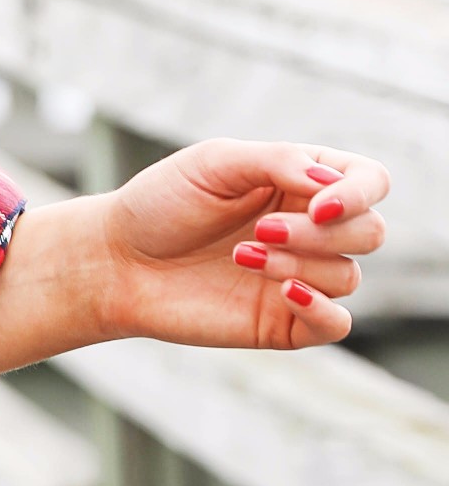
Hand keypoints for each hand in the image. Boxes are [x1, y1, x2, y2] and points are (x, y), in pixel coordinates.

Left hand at [100, 138, 390, 350]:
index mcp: (302, 182)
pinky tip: (283, 291)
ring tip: (240, 255)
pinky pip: (337, 324)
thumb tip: (331, 184)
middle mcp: (310, 229)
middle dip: (321, 233)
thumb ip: (279, 161)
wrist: (116, 260)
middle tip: (260, 230)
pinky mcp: (283, 321)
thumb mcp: (216, 163)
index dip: (359, 193)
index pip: (370, 182)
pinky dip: (321, 310)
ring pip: (348, 276)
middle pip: (370, 232)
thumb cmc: (162, 203)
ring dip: (298, 263)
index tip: (318, 203)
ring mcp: (300, 276)